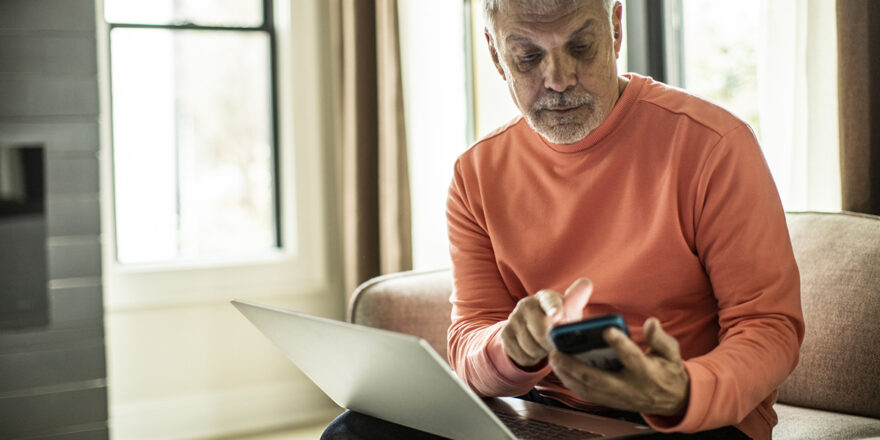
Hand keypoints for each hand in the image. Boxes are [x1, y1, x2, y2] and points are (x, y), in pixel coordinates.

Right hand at [501, 278, 592, 367]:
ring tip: (546, 347)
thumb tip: (586, 283)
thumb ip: (577, 300)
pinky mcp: (505, 333)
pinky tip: (535, 350)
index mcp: (546, 297)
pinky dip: (530, 359)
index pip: (549, 302)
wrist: (537, 329)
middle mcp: (527, 304)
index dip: (554, 309)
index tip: (557, 316)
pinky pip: (520, 355)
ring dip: (542, 353)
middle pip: (541, 331)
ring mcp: (513, 318)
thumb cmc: (560, 319)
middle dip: (552, 344)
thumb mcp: (571, 311)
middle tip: (558, 347)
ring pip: (530, 347)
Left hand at [549, 317, 689, 415]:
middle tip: (558, 352)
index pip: (632, 358)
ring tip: (553, 359)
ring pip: (589, 390)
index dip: (620, 344)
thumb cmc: (668, 371)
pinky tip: (561, 371)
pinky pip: (588, 395)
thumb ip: (660, 338)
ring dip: (568, 376)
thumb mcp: (671, 353)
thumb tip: (651, 322)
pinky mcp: (611, 402)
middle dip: (576, 366)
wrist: (673, 400)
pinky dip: (572, 383)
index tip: (607, 330)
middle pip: (600, 379)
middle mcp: (630, 388)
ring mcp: (619, 398)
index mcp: (647, 373)